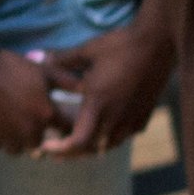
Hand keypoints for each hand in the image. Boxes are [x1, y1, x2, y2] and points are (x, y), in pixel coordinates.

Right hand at [0, 34, 60, 153]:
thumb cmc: (11, 67)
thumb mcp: (43, 71)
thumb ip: (66, 82)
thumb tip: (86, 88)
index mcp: (46, 115)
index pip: (65, 131)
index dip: (62, 127)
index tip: (55, 122)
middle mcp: (30, 130)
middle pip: (39, 143)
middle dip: (35, 135)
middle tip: (24, 120)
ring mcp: (9, 137)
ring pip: (18, 149)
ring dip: (15, 141)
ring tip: (9, 125)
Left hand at [31, 18, 175, 155]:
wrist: (157, 43)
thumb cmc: (120, 45)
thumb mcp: (87, 50)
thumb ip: (61, 60)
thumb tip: (36, 57)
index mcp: (98, 103)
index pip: (78, 141)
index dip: (61, 149)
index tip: (48, 146)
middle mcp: (116, 117)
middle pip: (92, 149)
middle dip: (73, 151)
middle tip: (58, 144)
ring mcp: (132, 118)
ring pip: (109, 145)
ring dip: (94, 145)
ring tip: (81, 137)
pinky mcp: (144, 116)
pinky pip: (125, 135)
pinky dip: (112, 136)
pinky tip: (106, 125)